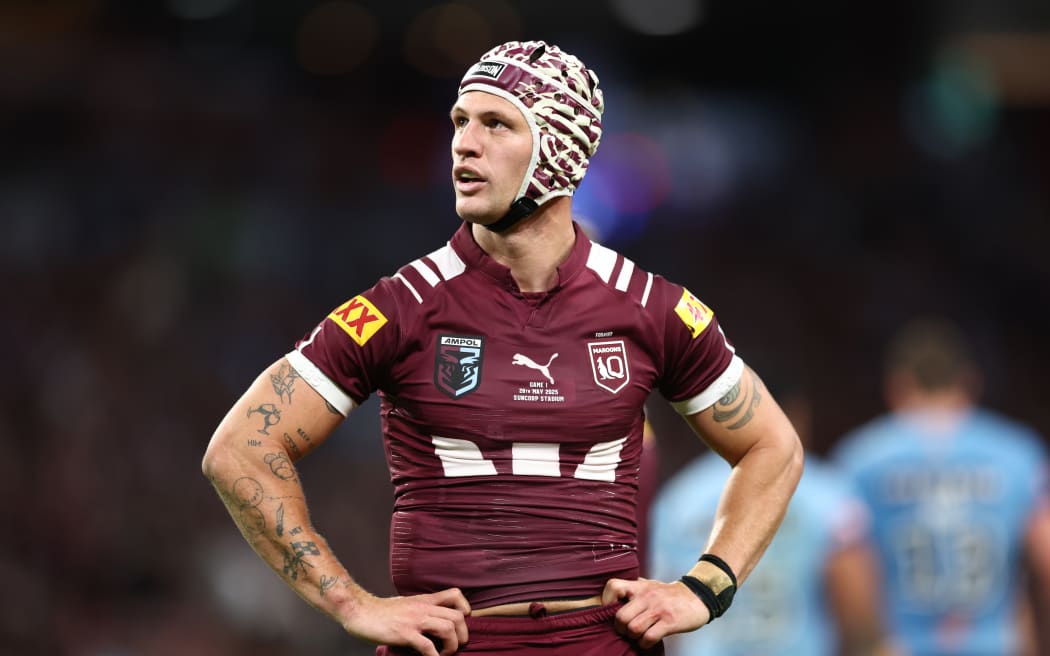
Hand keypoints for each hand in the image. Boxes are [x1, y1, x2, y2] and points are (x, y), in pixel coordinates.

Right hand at [343, 587, 470, 655]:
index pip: (455, 595)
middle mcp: (423, 608)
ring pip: (448, 629)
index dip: (464, 609)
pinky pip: (427, 646)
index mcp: (425, 600)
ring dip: (451, 646)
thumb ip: (421, 610)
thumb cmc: (381, 611)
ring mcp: (415, 620)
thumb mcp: (407, 604)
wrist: (360, 611)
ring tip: (444, 654)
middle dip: (462, 635)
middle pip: (457, 616)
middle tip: (455, 646)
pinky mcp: (405, 633)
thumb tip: (433, 624)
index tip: (461, 623)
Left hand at [601, 577, 710, 648]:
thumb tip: (612, 600)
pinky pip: (648, 637)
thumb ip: (634, 591)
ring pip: (633, 629)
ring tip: (638, 636)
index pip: (613, 586)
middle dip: (620, 628)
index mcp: (640, 586)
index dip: (606, 601)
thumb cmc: (670, 594)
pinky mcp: (669, 622)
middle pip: (620, 616)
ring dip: (633, 637)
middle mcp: (647, 596)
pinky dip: (644, 644)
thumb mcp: (650, 586)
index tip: (610, 611)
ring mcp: (658, 609)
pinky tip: (648, 642)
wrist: (698, 595)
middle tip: (625, 631)